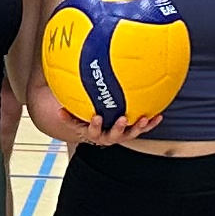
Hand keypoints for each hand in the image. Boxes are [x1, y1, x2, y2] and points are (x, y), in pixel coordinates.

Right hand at [29, 90, 158, 148]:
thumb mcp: (74, 109)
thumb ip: (66, 100)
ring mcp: (120, 134)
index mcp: (92, 131)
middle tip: (122, 118)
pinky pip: (142, 127)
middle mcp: (106, 135)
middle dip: (118, 128)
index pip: (90, 130)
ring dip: (137, 127)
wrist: (97, 127)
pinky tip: (159, 114)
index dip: (94, 125)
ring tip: (144, 118)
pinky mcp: (131, 130)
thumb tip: (55, 80)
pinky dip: (151, 122)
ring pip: (129, 134)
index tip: (96, 116)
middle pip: (112, 136)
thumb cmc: (84, 114)